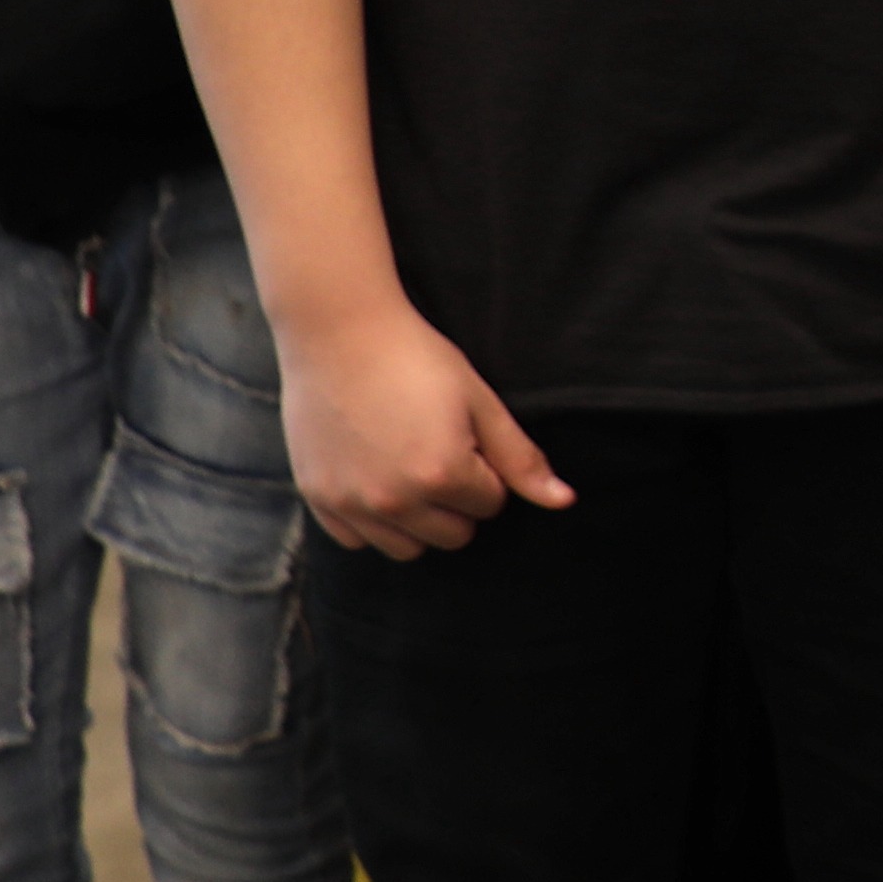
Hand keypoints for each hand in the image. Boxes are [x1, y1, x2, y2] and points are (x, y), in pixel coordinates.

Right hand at [274, 298, 563, 558]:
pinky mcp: (317, 497)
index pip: (491, 505)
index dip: (486, 472)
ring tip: (410, 471)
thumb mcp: (480, 402)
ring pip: (407, 549)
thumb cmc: (417, 359)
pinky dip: (371, 522)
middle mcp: (394, 500)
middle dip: (458, 503)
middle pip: (453, 536)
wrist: (338, 331)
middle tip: (441, 454)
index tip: (467, 438)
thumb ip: (521, 459)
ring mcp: (351, 502)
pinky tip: (374, 479)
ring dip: (418, 522)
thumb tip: (565, 502)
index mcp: (441, 475)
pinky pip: (356, 540)